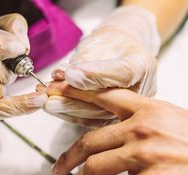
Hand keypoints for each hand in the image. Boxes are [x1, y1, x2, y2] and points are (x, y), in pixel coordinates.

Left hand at [44, 6, 159, 127]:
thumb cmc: (110, 45)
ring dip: (67, 107)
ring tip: (45, 100)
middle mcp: (140, 92)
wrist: (119, 54)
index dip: (94, 75)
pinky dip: (68, 114)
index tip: (70, 74)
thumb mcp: (99, 41)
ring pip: (96, 114)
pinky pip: (90, 121)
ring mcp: (128, 110)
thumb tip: (66, 75)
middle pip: (107, 100)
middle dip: (73, 97)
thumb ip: (86, 58)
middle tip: (49, 92)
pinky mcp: (113, 119)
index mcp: (143, 66)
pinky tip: (52, 107)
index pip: (120, 73)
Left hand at [47, 81, 187, 174]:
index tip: (56, 93)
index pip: (104, 96)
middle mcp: (141, 128)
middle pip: (90, 140)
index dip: (76, 94)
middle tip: (59, 166)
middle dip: (69, 156)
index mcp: (148, 109)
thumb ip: (146, 121)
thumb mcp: (176, 119)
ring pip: (94, 166)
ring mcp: (143, 155)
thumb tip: (124, 134)